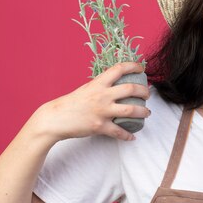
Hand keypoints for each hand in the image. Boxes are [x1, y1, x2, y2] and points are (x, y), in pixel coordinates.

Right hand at [31, 62, 150, 141]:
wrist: (55, 119)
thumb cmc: (71, 103)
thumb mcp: (86, 89)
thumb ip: (100, 87)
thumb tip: (113, 85)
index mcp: (98, 83)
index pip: (119, 69)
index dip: (134, 66)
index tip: (142, 69)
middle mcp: (102, 95)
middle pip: (131, 89)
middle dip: (144, 91)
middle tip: (147, 94)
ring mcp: (102, 111)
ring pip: (131, 110)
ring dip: (143, 112)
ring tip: (147, 113)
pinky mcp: (100, 126)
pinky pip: (119, 132)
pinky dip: (127, 135)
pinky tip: (132, 136)